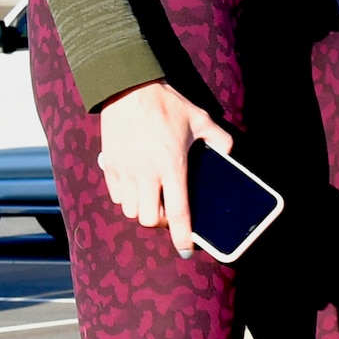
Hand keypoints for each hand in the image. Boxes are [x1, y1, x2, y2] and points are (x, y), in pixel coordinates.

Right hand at [97, 81, 232, 258]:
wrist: (128, 88)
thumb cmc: (167, 104)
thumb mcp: (199, 118)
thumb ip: (218, 137)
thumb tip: (228, 151)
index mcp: (172, 166)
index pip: (179, 211)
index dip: (182, 235)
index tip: (186, 250)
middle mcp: (147, 174)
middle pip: (150, 219)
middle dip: (161, 223)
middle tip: (170, 213)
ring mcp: (125, 171)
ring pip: (131, 211)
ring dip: (144, 211)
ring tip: (154, 201)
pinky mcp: (110, 166)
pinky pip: (117, 197)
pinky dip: (127, 200)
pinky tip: (137, 188)